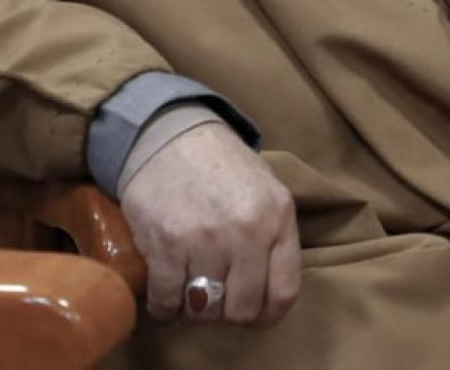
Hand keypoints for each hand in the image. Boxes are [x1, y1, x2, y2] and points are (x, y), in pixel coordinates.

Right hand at [120, 122, 301, 327]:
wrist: (169, 134)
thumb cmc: (221, 165)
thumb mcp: (267, 190)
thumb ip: (274, 236)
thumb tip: (270, 290)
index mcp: (278, 217)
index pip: (284, 293)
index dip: (268, 314)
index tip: (253, 313)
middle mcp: (246, 231)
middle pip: (243, 309)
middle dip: (228, 311)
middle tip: (216, 297)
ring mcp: (205, 240)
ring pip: (204, 310)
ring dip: (196, 308)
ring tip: (191, 289)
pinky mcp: (165, 244)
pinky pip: (168, 302)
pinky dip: (165, 305)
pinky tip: (166, 290)